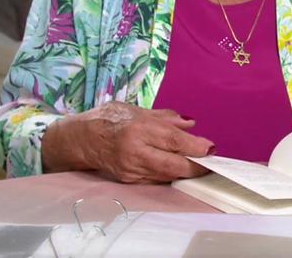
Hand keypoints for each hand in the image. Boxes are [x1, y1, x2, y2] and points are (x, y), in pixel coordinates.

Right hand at [42, 102, 214, 183]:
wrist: (79, 139)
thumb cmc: (109, 119)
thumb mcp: (137, 110)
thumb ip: (165, 118)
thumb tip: (190, 124)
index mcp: (138, 129)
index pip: (174, 141)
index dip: (195, 147)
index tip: (211, 148)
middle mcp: (135, 151)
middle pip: (173, 165)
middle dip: (195, 167)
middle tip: (211, 163)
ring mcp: (130, 169)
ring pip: (166, 176)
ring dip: (185, 172)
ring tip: (199, 166)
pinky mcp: (127, 180)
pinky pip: (155, 180)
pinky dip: (169, 175)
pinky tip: (178, 170)